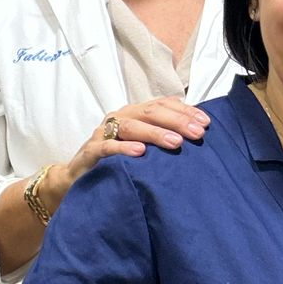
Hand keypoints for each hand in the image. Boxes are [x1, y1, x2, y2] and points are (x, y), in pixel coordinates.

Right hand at [59, 101, 210, 193]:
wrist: (77, 179)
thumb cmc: (116, 162)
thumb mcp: (142, 146)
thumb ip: (162, 137)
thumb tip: (196, 134)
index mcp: (133, 114)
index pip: (162, 104)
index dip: (185, 111)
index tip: (206, 123)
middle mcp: (119, 118)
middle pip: (149, 112)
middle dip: (176, 121)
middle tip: (197, 133)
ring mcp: (103, 133)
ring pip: (130, 126)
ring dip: (154, 133)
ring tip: (176, 142)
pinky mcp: (90, 151)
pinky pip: (106, 147)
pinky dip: (123, 148)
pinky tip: (140, 152)